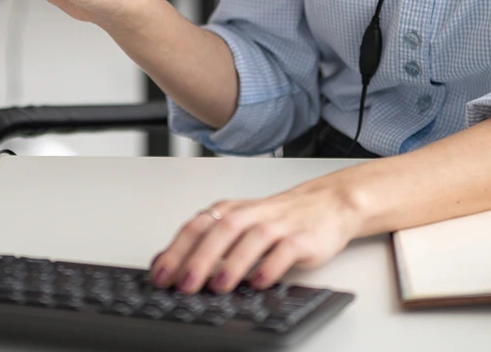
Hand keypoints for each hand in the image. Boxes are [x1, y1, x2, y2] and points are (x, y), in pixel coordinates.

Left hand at [150, 174, 363, 293]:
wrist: (329, 203)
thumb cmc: (280, 218)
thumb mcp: (242, 223)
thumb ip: (208, 241)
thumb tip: (167, 264)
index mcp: (235, 210)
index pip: (200, 224)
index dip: (178, 249)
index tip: (161, 275)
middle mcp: (255, 214)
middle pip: (224, 229)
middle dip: (202, 257)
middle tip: (185, 284)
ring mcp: (280, 224)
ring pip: (254, 237)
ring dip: (234, 262)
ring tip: (219, 286)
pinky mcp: (304, 237)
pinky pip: (287, 250)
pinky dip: (272, 265)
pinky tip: (260, 282)